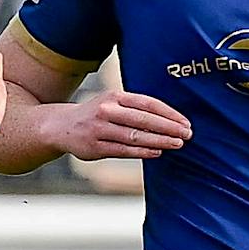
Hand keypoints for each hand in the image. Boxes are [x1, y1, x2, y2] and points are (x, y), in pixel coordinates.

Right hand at [50, 89, 191, 161]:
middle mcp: (107, 111)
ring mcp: (99, 129)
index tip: (186, 123)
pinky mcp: (95, 147)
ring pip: (135, 136)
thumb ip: (136, 109)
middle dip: (169, 128)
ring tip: (177, 144)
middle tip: (187, 134)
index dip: (169, 113)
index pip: (148, 103)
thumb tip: (170, 121)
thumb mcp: (113, 103)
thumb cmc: (96, 115)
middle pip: (144, 120)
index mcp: (115, 97)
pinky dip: (142, 152)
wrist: (61, 126)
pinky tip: (157, 153)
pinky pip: (123, 150)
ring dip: (159, 141)